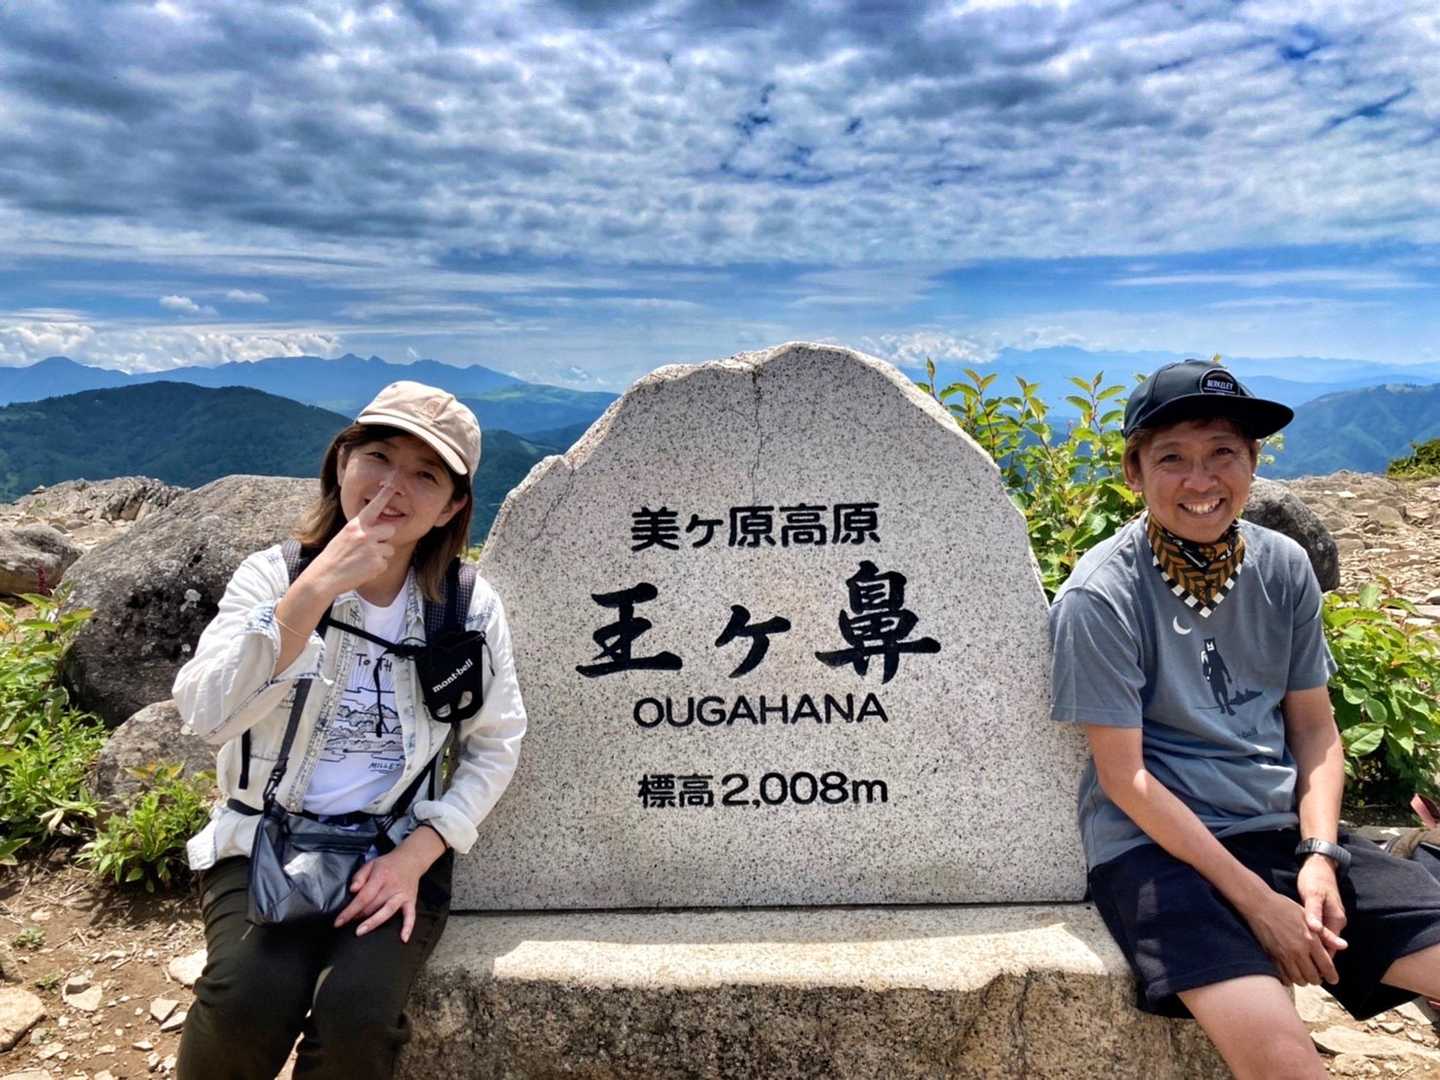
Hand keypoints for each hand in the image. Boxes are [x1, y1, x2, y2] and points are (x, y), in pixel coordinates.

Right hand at [304, 479, 398, 598]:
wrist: (324, 577)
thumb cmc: (334, 557)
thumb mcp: (344, 536)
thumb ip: (361, 530)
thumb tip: (380, 530)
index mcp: (355, 525)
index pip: (373, 507)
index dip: (384, 495)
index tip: (392, 484)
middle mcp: (365, 534)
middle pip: (390, 529)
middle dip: (385, 538)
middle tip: (371, 548)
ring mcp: (372, 548)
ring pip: (389, 549)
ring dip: (380, 556)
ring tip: (362, 561)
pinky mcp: (377, 563)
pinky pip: (385, 564)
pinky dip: (376, 569)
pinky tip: (363, 570)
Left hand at [334, 846, 425, 940]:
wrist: (411, 859)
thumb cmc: (388, 864)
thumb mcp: (371, 864)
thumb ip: (360, 876)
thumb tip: (352, 890)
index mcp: (381, 877)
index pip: (363, 896)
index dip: (350, 910)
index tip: (339, 922)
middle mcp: (392, 886)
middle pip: (373, 905)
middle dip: (358, 916)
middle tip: (347, 923)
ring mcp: (402, 894)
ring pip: (388, 911)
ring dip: (373, 922)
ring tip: (360, 931)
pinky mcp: (411, 900)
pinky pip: (411, 915)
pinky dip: (408, 926)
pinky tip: (403, 938)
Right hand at [1239, 882, 1346, 986]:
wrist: (1259, 904)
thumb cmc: (1285, 908)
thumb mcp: (1308, 917)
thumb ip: (1327, 935)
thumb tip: (1344, 946)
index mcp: (1311, 940)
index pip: (1326, 966)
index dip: (1332, 976)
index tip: (1333, 979)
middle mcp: (1298, 950)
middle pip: (1313, 977)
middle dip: (1318, 979)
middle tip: (1317, 975)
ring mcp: (1284, 955)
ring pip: (1299, 979)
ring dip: (1304, 980)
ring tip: (1304, 974)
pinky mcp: (1272, 956)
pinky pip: (1284, 976)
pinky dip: (1289, 979)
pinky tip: (1291, 973)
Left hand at [1297, 854, 1348, 963]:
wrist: (1318, 865)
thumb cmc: (1315, 879)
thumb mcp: (1313, 895)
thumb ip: (1314, 913)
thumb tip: (1315, 930)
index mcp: (1336, 920)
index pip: (1330, 948)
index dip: (1321, 962)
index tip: (1310, 974)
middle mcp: (1335, 922)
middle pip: (1327, 948)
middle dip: (1316, 962)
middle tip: (1303, 977)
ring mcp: (1329, 919)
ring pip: (1321, 942)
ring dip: (1312, 953)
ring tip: (1299, 969)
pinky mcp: (1321, 915)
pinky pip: (1316, 932)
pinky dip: (1309, 941)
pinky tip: (1298, 948)